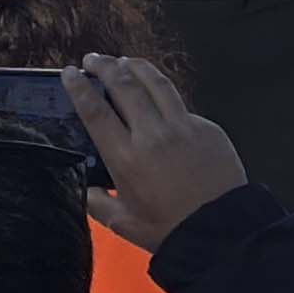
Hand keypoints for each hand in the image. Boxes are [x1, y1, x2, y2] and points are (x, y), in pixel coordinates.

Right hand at [62, 54, 246, 251]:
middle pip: (123, 85)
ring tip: (123, 61)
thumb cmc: (173, 230)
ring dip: (135, 67)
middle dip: (104, 66)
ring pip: (155, 83)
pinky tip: (160, 99)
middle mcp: (152, 135)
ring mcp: (183, 127)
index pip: (95, 111)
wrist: (223, 232)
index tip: (70, 73)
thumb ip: (99, 203)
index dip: (79, 87)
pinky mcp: (207, 128)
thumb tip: (86, 189)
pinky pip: (181, 105)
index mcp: (127, 158)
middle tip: (93, 60)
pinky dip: (166, 97)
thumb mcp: (124, 223)